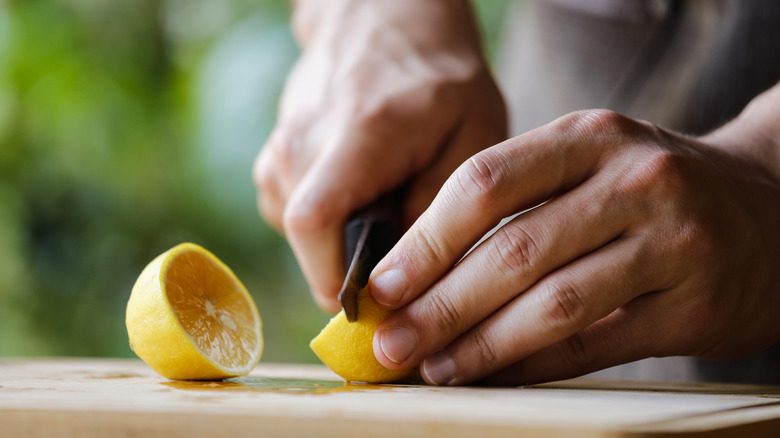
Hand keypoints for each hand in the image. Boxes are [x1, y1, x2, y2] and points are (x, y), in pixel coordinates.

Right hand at [253, 0, 505, 311]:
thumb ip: (441, 211)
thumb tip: (403, 284)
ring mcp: (279, 150)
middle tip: (401, 258)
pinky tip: (363, 195)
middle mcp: (301, 143)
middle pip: (307, 243)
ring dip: (343, 244)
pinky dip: (331, 224)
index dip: (339, 281)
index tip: (382, 305)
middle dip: (352, 269)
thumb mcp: (472, 138)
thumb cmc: (439, 80)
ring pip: (301, 237)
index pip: (314, 224)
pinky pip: (295, 217)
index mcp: (356, 135)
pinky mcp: (274, 159)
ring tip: (387, 209)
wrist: (385, 22)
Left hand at [368, 108, 779, 384]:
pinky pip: (593, 344)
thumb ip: (514, 208)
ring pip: (553, 304)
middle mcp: (635, 181)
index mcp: (591, 136)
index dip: (426, 240)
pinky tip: (491, 376)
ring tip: (432, 367)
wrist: (765, 212)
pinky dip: (532, 366)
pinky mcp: (695, 304)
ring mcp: (672, 242)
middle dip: (440, 305)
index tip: (381, 285)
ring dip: (480, 344)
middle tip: (391, 341)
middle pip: (514, 249)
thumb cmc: (648, 193)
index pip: (486, 182)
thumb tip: (418, 275)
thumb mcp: (588, 167)